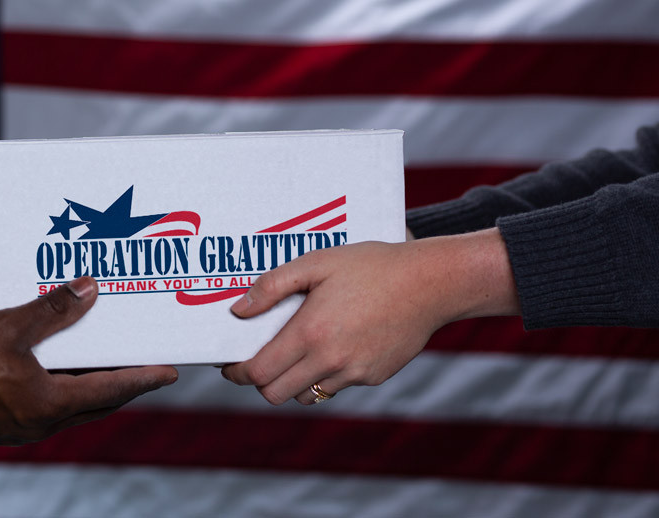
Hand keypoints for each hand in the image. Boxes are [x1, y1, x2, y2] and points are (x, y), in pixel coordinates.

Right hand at [0, 276, 177, 443]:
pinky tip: (50, 363)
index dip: (142, 378)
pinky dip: (56, 385)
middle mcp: (38, 422)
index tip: (170, 372)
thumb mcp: (8, 326)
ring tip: (99, 358)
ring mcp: (17, 427)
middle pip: (93, 403)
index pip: (110, 390)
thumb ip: (52, 309)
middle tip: (142, 365)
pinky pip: (40, 404)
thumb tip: (90, 289)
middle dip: (119, 384)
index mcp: (48, 404)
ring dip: (86, 384)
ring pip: (67, 406)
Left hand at [221, 228, 516, 404]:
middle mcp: (330, 360)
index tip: (229, 365)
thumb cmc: (371, 266)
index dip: (237, 373)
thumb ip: (272, 286)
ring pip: (306, 396)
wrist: (430, 283)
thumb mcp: (315, 263)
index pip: (259, 373)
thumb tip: (239, 311)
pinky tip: (330, 346)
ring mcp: (354, 373)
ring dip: (292, 382)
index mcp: (310, 333)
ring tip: (292, 354)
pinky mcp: (374, 376)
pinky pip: (336, 386)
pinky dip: (324, 375)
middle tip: (256, 361)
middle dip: (260, 382)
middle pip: (276, 394)